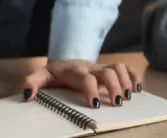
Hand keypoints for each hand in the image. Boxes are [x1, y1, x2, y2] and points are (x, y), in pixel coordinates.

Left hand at [23, 60, 141, 107]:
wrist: (66, 61)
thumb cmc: (55, 73)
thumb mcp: (40, 76)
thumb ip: (32, 83)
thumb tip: (27, 95)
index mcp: (75, 70)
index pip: (86, 78)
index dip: (91, 89)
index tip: (96, 104)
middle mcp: (92, 67)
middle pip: (108, 72)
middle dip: (114, 87)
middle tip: (117, 103)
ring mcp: (102, 67)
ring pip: (119, 68)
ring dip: (126, 82)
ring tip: (128, 97)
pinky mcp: (110, 69)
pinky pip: (125, 68)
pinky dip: (134, 77)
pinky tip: (138, 89)